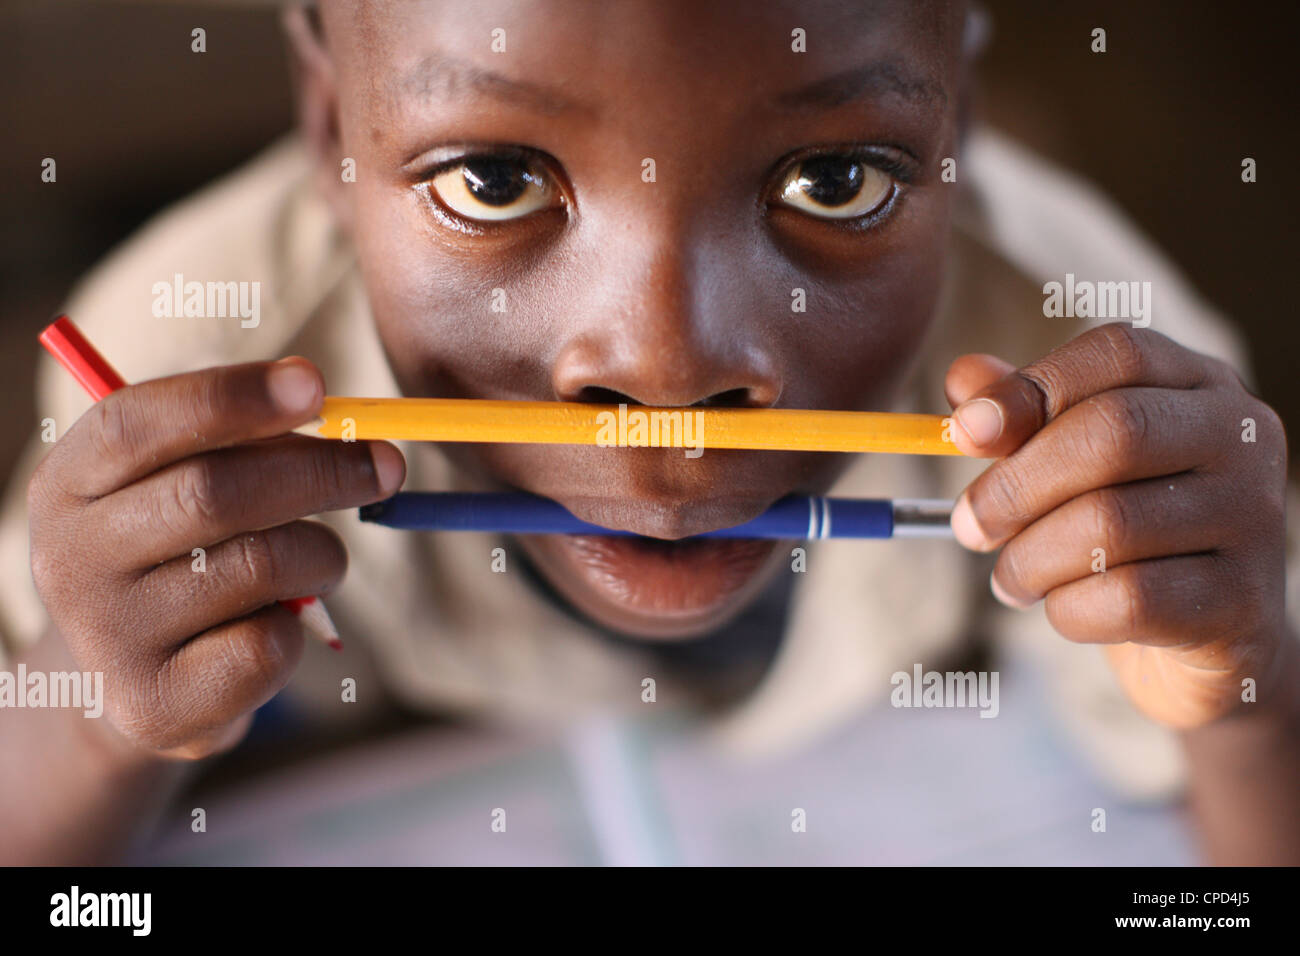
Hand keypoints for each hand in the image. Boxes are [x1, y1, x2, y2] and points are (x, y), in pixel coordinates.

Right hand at [27, 358, 404, 757]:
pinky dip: (302, 626)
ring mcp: (107, 638)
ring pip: (259, 566)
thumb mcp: (184, 488)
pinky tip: (281, 624)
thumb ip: (243, 444)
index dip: (233, 397)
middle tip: (388, 464)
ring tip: (322, 561)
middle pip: (213, 492)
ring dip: (322, 555)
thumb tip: (337, 416)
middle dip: (320, 470)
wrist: (137, 682)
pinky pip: (268, 644)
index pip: (138, 423)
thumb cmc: (182, 558)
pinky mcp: (155, 704)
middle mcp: (69, 559)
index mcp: (68, 484)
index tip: (314, 384)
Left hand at [945, 323, 1287, 728]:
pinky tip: (1061, 609)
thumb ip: (1021, 415)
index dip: (1031, 386)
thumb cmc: (1126, 532)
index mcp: (1198, 385)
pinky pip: (1130, 598)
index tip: (963, 433)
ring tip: (1010, 580)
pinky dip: (1069, 609)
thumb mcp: (1071, 462)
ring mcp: (1253, 517)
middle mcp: (1240, 437)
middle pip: (1114, 431)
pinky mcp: (1243, 598)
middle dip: (1016, 485)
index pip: (1119, 351)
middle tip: (970, 526)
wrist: (1206, 636)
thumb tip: (964, 381)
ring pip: (1111, 524)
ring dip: (1031, 560)